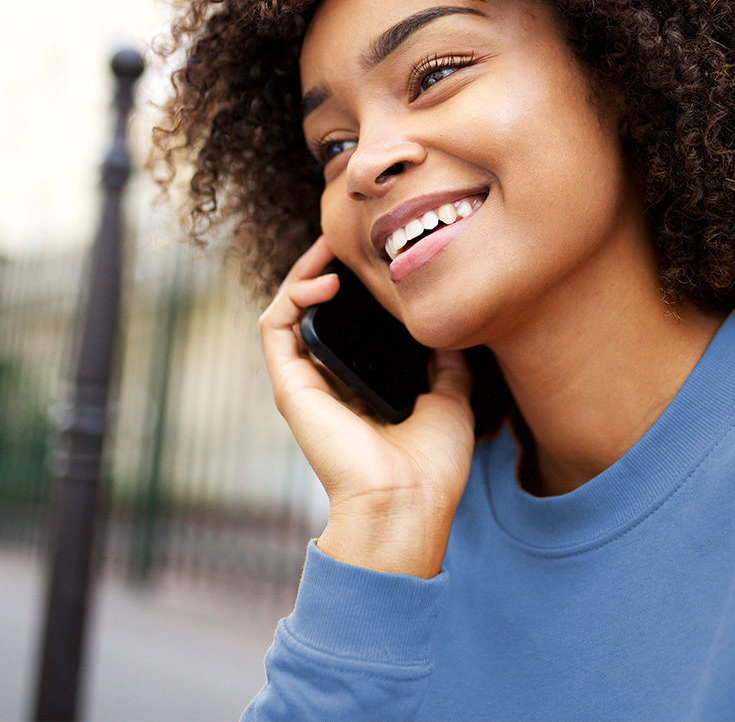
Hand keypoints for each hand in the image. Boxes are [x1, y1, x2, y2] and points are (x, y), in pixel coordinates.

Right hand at [259, 236, 475, 577]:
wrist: (408, 503)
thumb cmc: (431, 465)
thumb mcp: (451, 397)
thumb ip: (447, 361)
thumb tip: (452, 329)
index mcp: (360, 384)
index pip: (347, 324)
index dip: (356, 287)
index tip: (378, 257)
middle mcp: (327, 381)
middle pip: (314, 311)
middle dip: (326, 269)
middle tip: (352, 239)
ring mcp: (305, 382)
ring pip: (288, 311)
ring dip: (305, 272)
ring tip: (332, 247)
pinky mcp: (289, 385)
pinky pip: (274, 327)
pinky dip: (293, 294)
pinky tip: (326, 279)